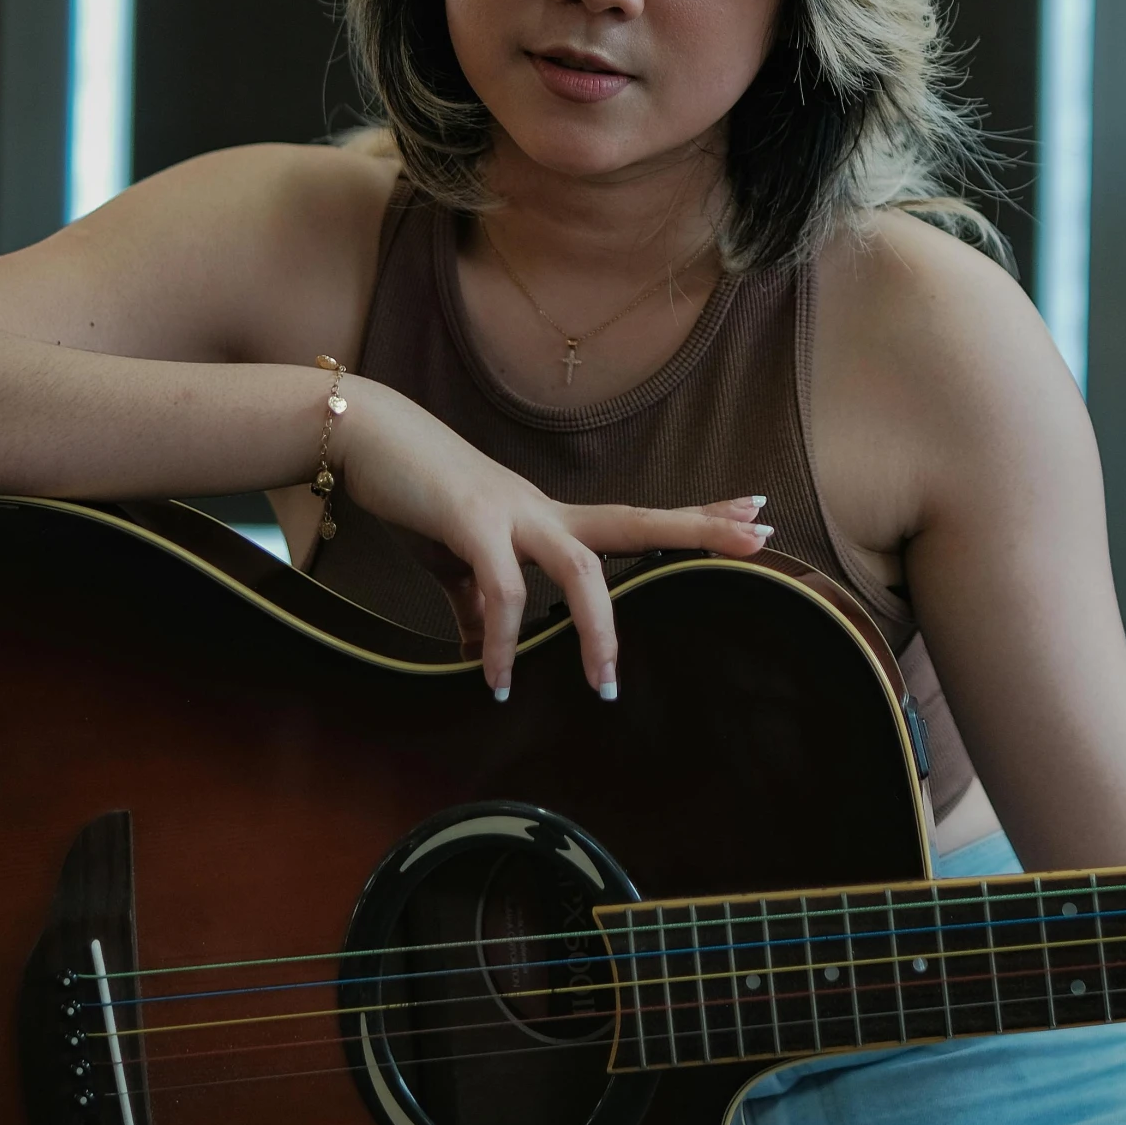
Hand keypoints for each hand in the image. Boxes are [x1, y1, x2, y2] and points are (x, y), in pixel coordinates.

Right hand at [332, 376, 770, 699]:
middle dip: (697, 529)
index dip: (693, 518)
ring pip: (581, 567)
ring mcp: (512, 512)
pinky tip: (496, 679)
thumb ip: (477, 606)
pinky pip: (502, 590)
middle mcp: (543, 510)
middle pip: (635, 520)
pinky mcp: (471, 522)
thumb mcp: (454, 559)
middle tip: (761, 537)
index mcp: (546, 518)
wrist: (363, 437)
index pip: (633, 518)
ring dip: (597, 629)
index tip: (751, 514)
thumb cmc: (413, 493)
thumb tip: (487, 651)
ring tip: (605, 687)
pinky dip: (504, 640)